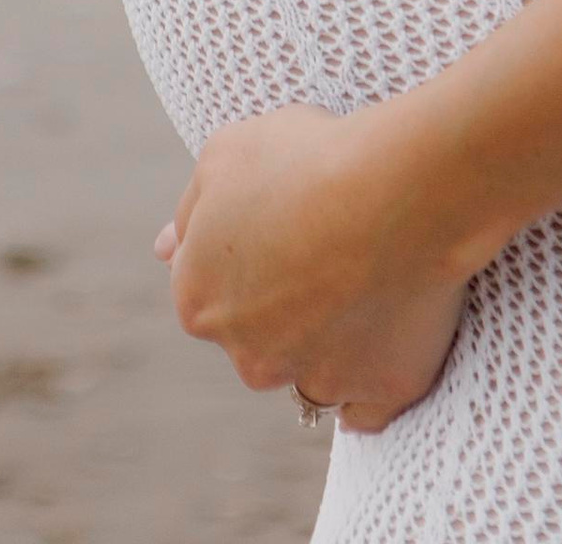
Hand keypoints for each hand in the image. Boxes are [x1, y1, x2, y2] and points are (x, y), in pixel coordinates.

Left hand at [155, 105, 469, 431]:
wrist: (395, 188)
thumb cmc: (307, 160)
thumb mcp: (227, 153)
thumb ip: (192, 209)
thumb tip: (167, 249)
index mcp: (200, 302)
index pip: (211, 288)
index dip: (251, 249)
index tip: (287, 219)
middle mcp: (248, 356)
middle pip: (259, 338)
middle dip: (285, 304)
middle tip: (329, 243)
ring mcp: (314, 381)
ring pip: (312, 372)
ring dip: (329, 341)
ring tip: (370, 274)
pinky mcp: (378, 392)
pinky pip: (367, 408)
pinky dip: (372, 381)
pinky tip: (387, 337)